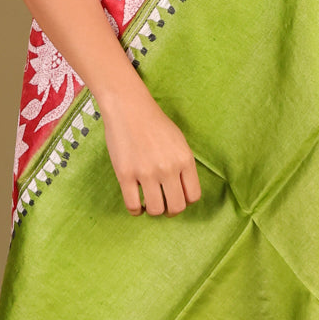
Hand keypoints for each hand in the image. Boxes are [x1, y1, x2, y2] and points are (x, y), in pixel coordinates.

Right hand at [99, 82, 201, 216]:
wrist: (129, 108)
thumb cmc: (154, 123)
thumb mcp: (179, 141)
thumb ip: (183, 165)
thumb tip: (184, 189)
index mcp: (184, 160)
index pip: (193, 196)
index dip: (186, 201)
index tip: (178, 198)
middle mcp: (168, 168)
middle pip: (176, 207)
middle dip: (171, 210)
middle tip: (164, 205)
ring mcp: (146, 172)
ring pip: (155, 209)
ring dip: (153, 210)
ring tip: (149, 203)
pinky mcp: (125, 175)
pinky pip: (133, 205)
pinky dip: (135, 210)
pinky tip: (136, 204)